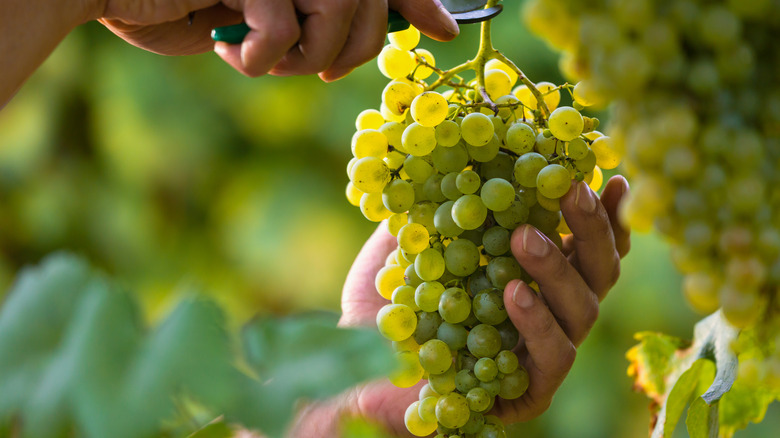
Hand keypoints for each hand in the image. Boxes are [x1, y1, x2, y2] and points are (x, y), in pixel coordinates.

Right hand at [94, 0, 458, 79]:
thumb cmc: (187, 1)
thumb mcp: (266, 11)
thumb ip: (320, 11)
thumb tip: (398, 21)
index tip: (446, 28)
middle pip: (367, 1)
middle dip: (354, 50)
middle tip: (320, 67)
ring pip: (337, 11)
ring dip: (307, 57)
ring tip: (270, 62)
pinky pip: (284, 29)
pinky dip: (262, 59)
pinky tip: (228, 52)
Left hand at [334, 175, 629, 435]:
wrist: (356, 371)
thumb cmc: (384, 309)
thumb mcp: (409, 245)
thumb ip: (438, 206)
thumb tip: (456, 150)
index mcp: (532, 278)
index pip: (584, 245)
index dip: (603, 214)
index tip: (609, 176)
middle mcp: (549, 313)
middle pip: (598, 272)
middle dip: (590, 228)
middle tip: (570, 189)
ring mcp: (543, 355)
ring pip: (582, 311)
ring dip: (557, 269)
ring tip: (525, 238)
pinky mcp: (529, 393)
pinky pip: (553, 357)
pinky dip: (537, 322)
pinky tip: (514, 293)